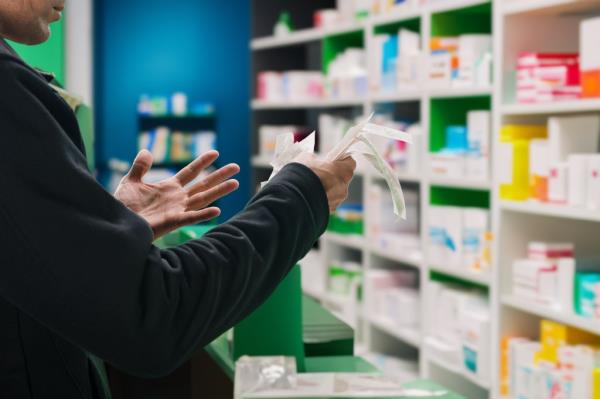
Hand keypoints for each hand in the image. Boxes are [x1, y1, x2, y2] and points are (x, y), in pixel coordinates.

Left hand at [115, 150, 239, 238]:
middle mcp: (177, 198)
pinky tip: (218, 210)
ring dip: (219, 191)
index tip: (216, 152)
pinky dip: (204, 215)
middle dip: (219, 175)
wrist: (118, 223)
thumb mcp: (131, 181)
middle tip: (236, 167)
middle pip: (203, 184)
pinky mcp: (173, 222)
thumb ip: (140, 167)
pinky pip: (191, 217)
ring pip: (203, 198)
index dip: (202, 162)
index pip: (190, 172)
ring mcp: (177, 210)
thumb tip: (146, 151)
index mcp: (169, 187)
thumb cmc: (124, 206)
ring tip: (235, 183)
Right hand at [293, 153, 355, 211]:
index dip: (341, 159)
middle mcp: (344, 187)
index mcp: (343, 171)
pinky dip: (321, 198)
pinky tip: (309, 195)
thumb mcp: (307, 158)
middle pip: (342, 178)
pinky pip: (327, 201)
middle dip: (332, 175)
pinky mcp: (329, 211)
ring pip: (335, 191)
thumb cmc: (302, 176)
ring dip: (326, 188)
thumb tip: (314, 161)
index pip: (350, 162)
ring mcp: (337, 201)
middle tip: (319, 172)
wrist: (293, 198)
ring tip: (311, 185)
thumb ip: (316, 159)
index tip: (332, 158)